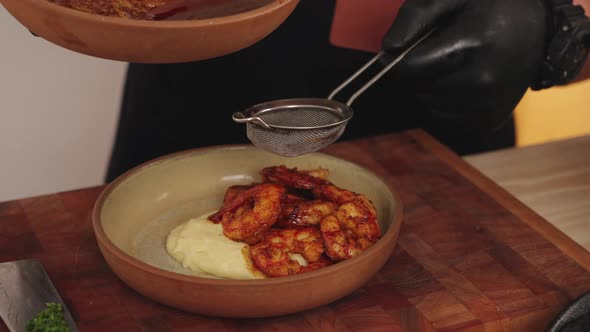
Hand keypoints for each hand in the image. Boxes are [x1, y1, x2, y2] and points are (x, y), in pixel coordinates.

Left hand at [382, 0, 546, 148]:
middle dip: (419, 71)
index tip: (412, 46)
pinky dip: (445, 101)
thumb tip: (387, 51)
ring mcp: (488, 106)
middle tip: (444, 49)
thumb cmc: (491, 6)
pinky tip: (464, 80)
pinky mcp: (488, 121)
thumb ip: (416, 16)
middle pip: (416, 89)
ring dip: (432, 86)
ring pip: (428, 104)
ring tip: (458, 63)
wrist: (539, 29)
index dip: (401, 58)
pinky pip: (444, 117)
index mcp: (473, 46)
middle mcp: (483, 82)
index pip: (409, 70)